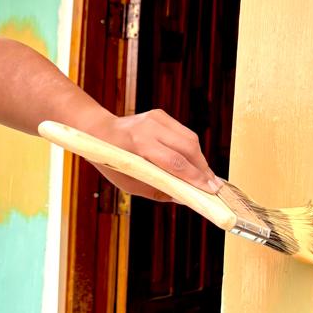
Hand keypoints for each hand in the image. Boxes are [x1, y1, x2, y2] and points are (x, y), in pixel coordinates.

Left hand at [85, 109, 220, 201]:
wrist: (99, 131)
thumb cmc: (112, 160)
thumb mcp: (128, 182)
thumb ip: (157, 190)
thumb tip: (184, 198)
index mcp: (139, 144)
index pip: (175, 162)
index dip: (195, 178)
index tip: (211, 190)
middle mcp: (150, 127)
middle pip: (188, 148)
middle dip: (203, 169)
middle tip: (214, 187)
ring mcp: (157, 118)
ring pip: (190, 139)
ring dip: (200, 160)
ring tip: (206, 178)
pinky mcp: (161, 114)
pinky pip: (184, 134)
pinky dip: (191, 150)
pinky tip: (194, 164)